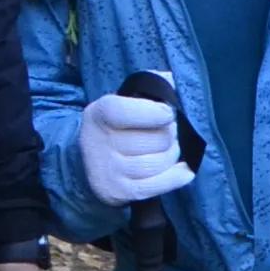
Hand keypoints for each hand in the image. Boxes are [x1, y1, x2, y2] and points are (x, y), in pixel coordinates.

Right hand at [77, 91, 193, 205]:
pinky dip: (175, 177)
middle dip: (170, 135)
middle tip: (167, 133)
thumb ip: (152, 86)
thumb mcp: (124, 100)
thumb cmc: (118, 126)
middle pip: (157, 139)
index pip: (130, 111)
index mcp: (100, 113)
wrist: (86, 161)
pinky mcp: (117, 191)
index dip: (157, 113)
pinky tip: (184, 171)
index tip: (167, 114)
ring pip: (160, 162)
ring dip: (172, 155)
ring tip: (166, 149)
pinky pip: (157, 186)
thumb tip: (173, 78)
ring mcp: (108, 169)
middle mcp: (99, 142)